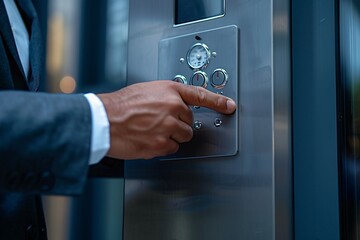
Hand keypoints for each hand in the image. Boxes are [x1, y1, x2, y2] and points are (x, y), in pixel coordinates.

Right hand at [98, 80, 235, 159]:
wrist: (104, 120)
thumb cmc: (121, 105)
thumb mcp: (147, 91)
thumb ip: (166, 98)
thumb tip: (177, 107)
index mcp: (170, 91)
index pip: (200, 95)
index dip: (217, 101)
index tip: (229, 105)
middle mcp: (173, 107)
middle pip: (189, 122)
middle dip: (178, 124)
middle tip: (159, 122)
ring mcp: (169, 127)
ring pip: (183, 137)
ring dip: (171, 136)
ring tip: (152, 130)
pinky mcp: (162, 144)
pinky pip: (172, 148)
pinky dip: (162, 147)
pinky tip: (148, 139)